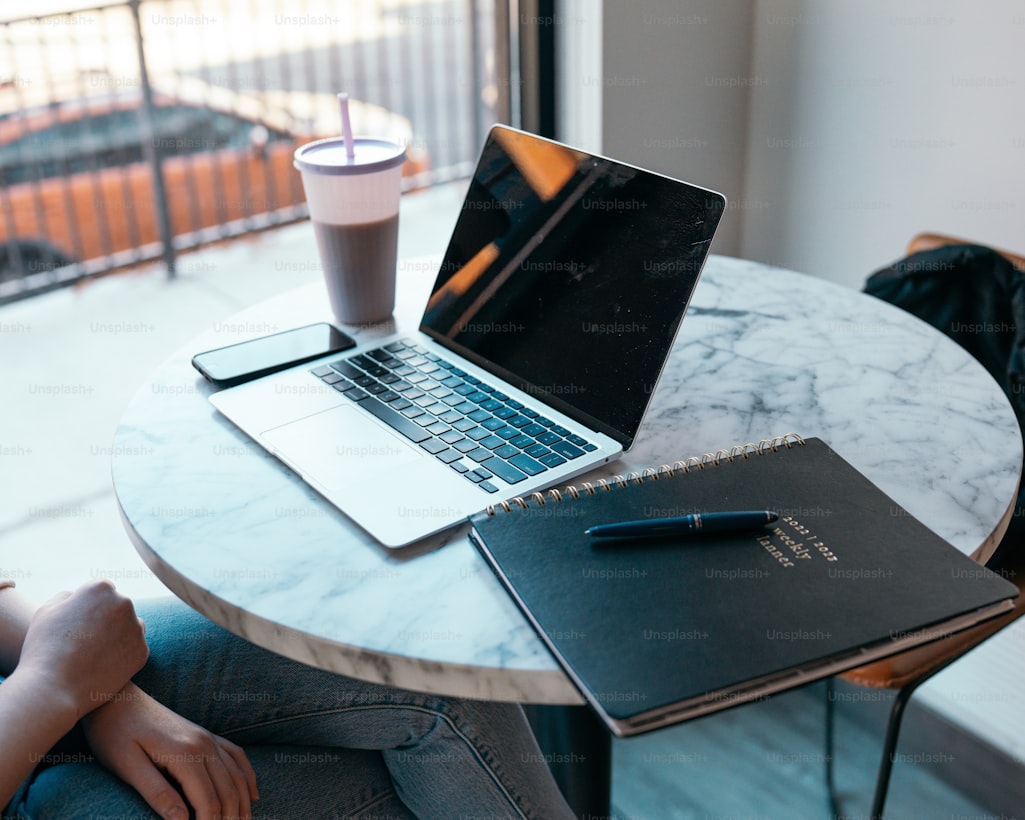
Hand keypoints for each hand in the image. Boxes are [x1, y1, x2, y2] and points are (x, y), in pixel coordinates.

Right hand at [17, 579, 147, 717]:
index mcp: (101, 589)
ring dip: (117, 635)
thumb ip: (67, 596)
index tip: (76, 623)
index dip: (86, 608)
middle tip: (83, 641)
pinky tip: (102, 665)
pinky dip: (122, 656)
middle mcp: (124, 603)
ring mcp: (135, 628)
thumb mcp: (47, 611)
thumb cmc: (45, 648)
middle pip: (117, 607)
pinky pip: (133, 649)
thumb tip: (79, 596)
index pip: (100, 591)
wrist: (53, 689)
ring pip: (129, 627)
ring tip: (92, 654)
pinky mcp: (142, 652)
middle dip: (104, 620)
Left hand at [83, 684, 258, 819]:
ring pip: (237, 775)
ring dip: (243, 804)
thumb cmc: (115, 734)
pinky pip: (236, 756)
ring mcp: (208, 737)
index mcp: (185, 754)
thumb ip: (157, 794)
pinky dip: (248, 777)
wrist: (117, 699)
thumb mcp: (127, 767)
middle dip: (230, 819)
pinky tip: (253, 794)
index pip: (208, 802)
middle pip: (228, 791)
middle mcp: (204, 744)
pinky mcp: (205, 734)